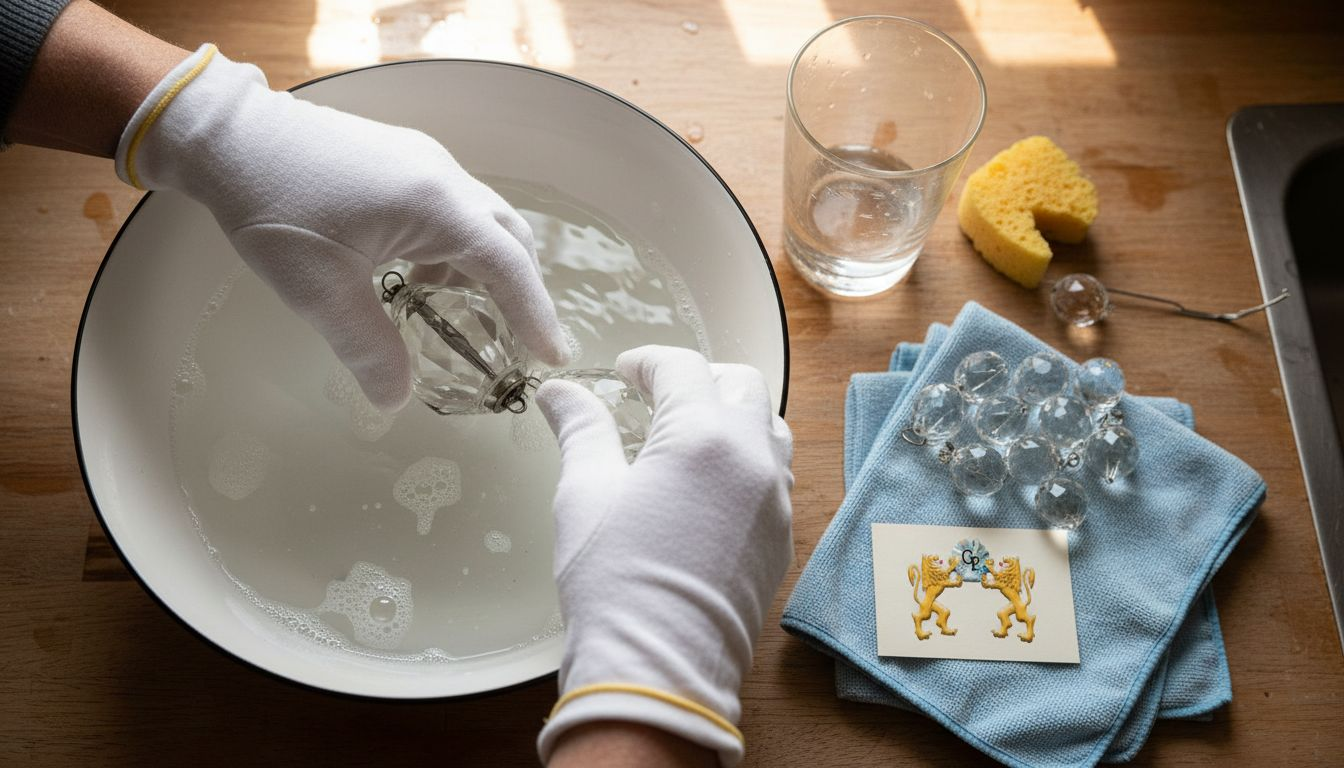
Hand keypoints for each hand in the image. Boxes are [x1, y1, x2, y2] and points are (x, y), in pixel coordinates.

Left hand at [114, 45, 568, 409]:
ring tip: (472, 314)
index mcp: (434, 206)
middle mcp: (443, 177)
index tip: (553, 353)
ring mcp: (424, 161)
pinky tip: (425, 275)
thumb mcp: (318, 291)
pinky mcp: (404, 158)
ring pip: (482, 220)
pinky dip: (458, 248)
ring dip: (488, 268)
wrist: (228, 135)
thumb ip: (367, 348)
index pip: (508, 265)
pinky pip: (454, 207)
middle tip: (523, 340)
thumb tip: (395, 400)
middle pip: (508, 238)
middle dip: (522, 290)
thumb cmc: (271, 205)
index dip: (536, 313)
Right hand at [534, 346, 793, 766]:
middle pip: (739, 384)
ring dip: (732, 415)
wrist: (659, 667)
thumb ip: (581, 430)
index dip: (647, 362)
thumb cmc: (613, 581)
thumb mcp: (584, 493)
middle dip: (698, 379)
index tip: (623, 373)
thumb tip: (560, 392)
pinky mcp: (782, 537)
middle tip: (657, 397)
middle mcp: (751, 457)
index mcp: (701, 435)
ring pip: (768, 427)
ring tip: (689, 436)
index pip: (682, 367)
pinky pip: (776, 475)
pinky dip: (748, 460)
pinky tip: (710, 485)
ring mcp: (775, 499)